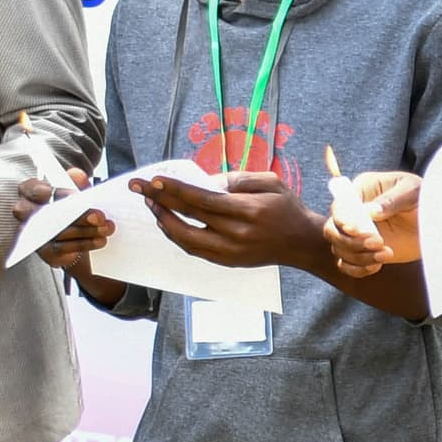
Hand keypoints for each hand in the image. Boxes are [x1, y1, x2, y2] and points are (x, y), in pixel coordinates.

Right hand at [19, 173, 119, 296]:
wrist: (77, 234)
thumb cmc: (72, 207)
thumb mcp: (78, 192)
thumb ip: (77, 182)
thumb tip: (77, 174)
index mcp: (30, 192)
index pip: (32, 189)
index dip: (55, 193)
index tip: (76, 196)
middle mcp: (27, 214)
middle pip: (46, 214)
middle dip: (76, 216)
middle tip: (99, 216)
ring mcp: (35, 234)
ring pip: (59, 232)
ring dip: (86, 230)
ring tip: (106, 228)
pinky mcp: (45, 252)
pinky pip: (63, 249)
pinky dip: (84, 244)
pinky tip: (100, 240)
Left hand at [138, 170, 326, 271]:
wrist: (302, 243)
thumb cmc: (287, 207)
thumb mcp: (271, 182)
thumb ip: (238, 179)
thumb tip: (206, 181)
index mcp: (248, 210)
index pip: (201, 199)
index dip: (174, 189)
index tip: (154, 180)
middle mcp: (237, 234)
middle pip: (188, 216)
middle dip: (159, 200)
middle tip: (138, 187)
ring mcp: (230, 251)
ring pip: (185, 239)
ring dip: (164, 221)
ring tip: (151, 205)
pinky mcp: (228, 262)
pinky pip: (194, 250)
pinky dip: (177, 236)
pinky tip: (168, 222)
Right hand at [328, 169, 421, 280]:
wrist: (438, 222)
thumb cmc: (424, 198)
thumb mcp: (411, 192)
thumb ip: (391, 200)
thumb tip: (370, 210)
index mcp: (361, 190)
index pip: (339, 206)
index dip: (343, 219)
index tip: (357, 229)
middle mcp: (353, 212)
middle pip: (332, 230)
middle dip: (350, 241)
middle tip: (378, 243)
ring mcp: (357, 234)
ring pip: (339, 249)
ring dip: (359, 256)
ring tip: (386, 254)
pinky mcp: (363, 251)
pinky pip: (347, 265)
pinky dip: (358, 269)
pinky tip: (377, 265)